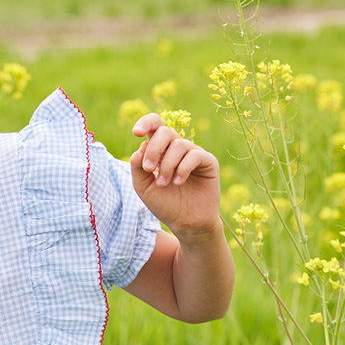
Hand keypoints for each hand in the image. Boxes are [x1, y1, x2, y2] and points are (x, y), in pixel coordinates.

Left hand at [130, 114, 220, 236]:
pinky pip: (194, 155)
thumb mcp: (142, 186)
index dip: (146, 123)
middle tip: (148, 169)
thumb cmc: (163, 203)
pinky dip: (182, 168)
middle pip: (164, 132)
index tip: (136, 132)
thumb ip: (137, 165)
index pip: (155, 125)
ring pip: (178, 144)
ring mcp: (193, 153)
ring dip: (166, 165)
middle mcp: (176, 148)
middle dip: (153, 149)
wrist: (184, 222)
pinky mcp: (208, 162)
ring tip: (163, 184)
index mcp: (159, 150)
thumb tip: (143, 143)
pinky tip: (178, 183)